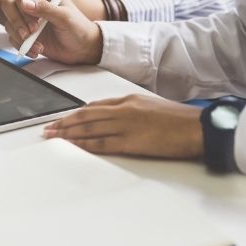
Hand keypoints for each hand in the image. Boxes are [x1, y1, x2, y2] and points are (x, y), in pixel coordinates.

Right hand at [5, 0, 102, 63]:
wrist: (81, 49)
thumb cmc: (78, 29)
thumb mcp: (65, 17)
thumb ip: (45, 8)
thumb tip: (24, 3)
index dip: (24, 11)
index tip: (34, 26)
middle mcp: (34, 2)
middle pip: (9, 6)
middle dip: (17, 23)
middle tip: (28, 35)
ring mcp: (27, 18)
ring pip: (9, 23)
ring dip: (20, 38)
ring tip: (38, 47)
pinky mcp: (24, 32)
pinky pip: (12, 37)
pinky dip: (21, 46)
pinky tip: (35, 50)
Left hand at [42, 94, 203, 158]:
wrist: (197, 128)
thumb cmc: (177, 119)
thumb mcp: (148, 105)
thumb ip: (127, 109)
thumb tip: (108, 116)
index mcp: (127, 100)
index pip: (94, 106)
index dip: (75, 113)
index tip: (62, 118)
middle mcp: (122, 110)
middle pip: (85, 116)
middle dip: (64, 122)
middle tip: (48, 128)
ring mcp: (125, 126)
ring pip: (89, 128)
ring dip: (68, 133)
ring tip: (53, 136)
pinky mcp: (130, 142)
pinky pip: (101, 143)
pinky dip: (84, 144)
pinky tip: (73, 145)